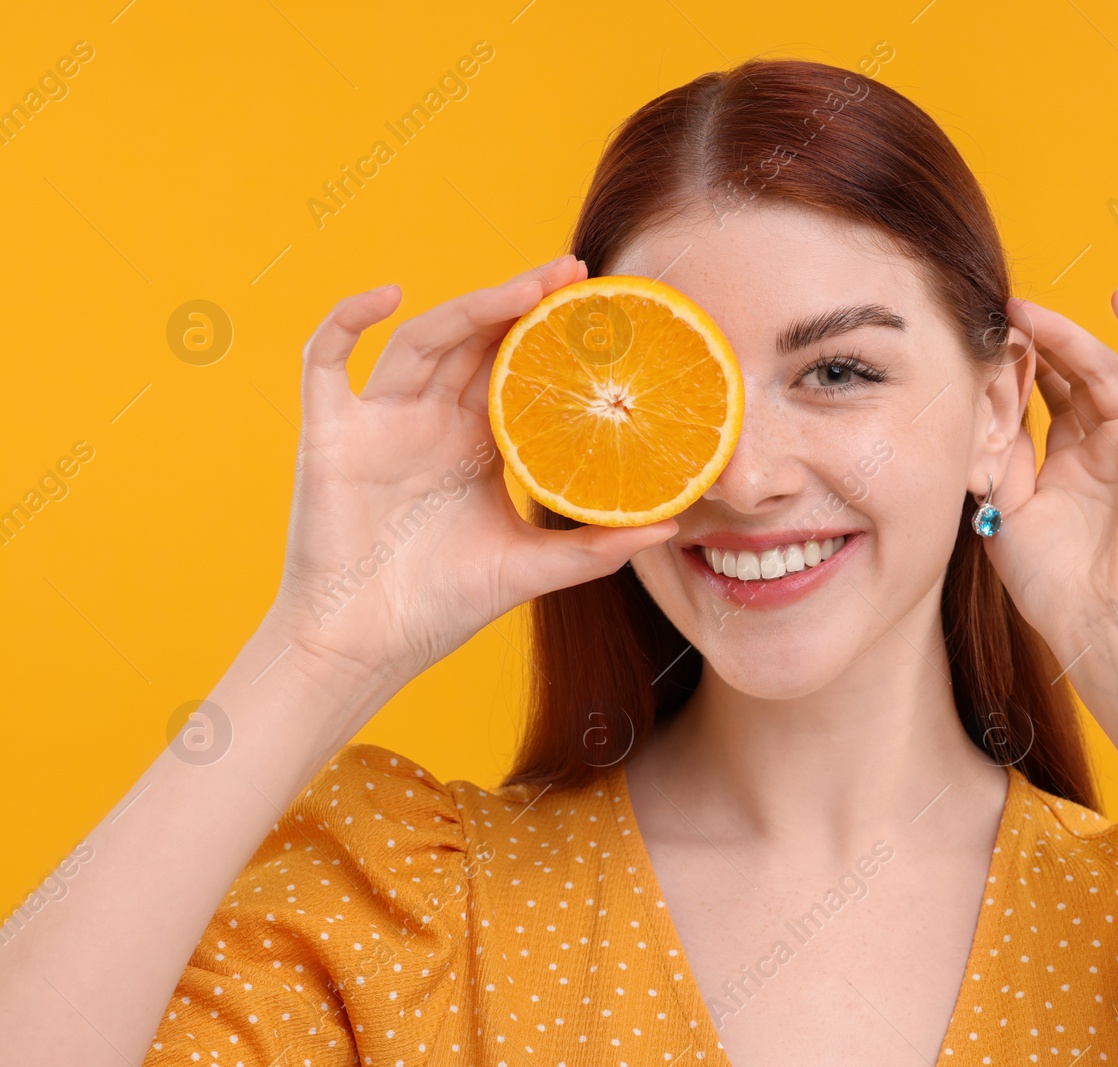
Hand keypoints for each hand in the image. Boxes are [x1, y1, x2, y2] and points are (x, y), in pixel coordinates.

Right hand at [265, 254, 678, 693]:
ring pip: (422, 340)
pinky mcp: (330, 433)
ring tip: (524, 288)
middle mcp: (430, 419)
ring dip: (470, 308)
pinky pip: (325, 361)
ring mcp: (379, 421)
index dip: (552, 332)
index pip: (517, 367)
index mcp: (477, 442)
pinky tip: (386, 295)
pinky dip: (346, 320)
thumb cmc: (441, 605)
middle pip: (476, 338)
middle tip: (574, 272)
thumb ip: (595, 546)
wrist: (364, 648)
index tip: (603, 305)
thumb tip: (671, 526)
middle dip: (522, 301)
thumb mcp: (531, 568)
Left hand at [982, 289, 1117, 653]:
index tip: (981, 347)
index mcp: (1066, 474)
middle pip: (1071, 381)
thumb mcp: (1007, 513)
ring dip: (1067, 337)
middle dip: (1037, 346)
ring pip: (1105, 371)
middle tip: (1001, 317)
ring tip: (1026, 311)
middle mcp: (1103, 455)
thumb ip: (1000, 458)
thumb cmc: (1055, 585)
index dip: (1014, 375)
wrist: (1105, 619)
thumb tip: (990, 403)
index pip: (1041, 406)